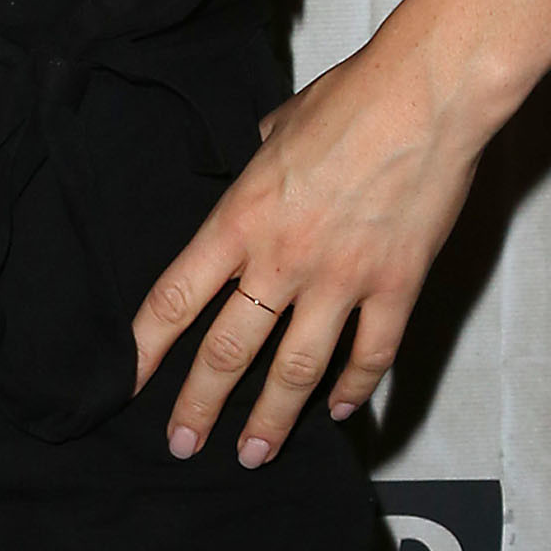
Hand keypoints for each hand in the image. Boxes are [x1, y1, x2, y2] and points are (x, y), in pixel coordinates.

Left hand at [130, 27, 487, 468]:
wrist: (422, 96)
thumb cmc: (349, 98)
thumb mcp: (280, 126)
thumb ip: (263, 158)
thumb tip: (263, 158)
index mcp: (241, 216)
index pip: (176, 295)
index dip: (146, 347)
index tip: (127, 382)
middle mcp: (282, 258)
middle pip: (228, 348)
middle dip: (200, 405)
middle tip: (181, 446)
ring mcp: (341, 278)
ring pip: (296, 370)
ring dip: (273, 420)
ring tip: (253, 454)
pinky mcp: (396, 287)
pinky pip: (370, 354)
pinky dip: (354, 388)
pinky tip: (338, 411)